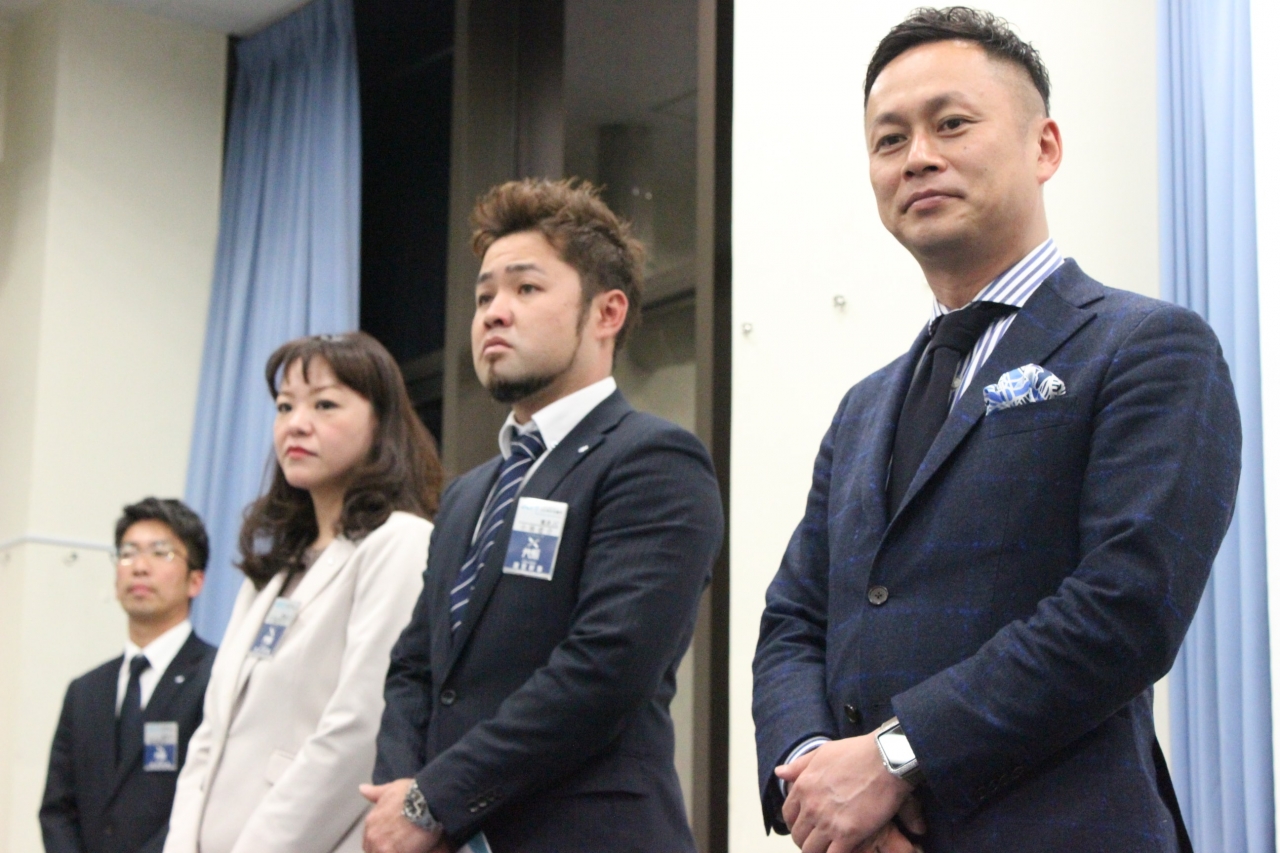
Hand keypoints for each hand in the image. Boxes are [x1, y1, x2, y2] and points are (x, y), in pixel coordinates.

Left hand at [360, 779, 444, 852]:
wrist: (427, 800)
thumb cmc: (411, 793)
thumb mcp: (391, 789)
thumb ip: (376, 793)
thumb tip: (362, 789)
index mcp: (371, 821)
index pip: (369, 840)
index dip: (381, 840)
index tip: (392, 839)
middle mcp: (373, 836)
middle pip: (374, 850)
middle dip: (385, 848)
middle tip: (401, 843)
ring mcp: (383, 847)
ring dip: (395, 850)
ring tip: (408, 846)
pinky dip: (406, 851)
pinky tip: (414, 849)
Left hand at [775, 734, 915, 852]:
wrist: (885, 759)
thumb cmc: (857, 753)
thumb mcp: (822, 752)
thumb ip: (799, 765)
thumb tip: (779, 772)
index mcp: (803, 786)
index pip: (788, 815)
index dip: (796, 823)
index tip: (807, 826)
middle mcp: (811, 806)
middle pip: (798, 836)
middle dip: (807, 839)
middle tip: (820, 840)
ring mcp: (828, 822)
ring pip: (811, 850)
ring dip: (818, 851)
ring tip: (830, 847)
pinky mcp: (848, 834)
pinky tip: (843, 850)